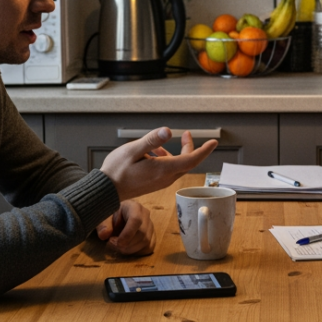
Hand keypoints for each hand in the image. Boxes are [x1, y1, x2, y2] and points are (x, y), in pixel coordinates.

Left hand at [96, 200, 155, 255]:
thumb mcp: (104, 217)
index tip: (118, 243)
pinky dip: (137, 252)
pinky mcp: (152, 236)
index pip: (136, 220)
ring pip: (146, 242)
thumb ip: (103, 225)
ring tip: (117, 247)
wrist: (118, 217)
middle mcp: (145, 215)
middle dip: (127, 244)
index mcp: (134, 207)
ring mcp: (150, 226)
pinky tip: (127, 249)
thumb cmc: (111, 215)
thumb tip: (104, 235)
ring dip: (130, 249)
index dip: (127, 234)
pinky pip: (148, 248)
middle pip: (142, 233)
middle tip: (112, 244)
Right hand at [100, 128, 217, 199]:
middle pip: (186, 162)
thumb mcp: (133, 150)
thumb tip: (168, 131)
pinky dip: (166, 159)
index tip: (214, 142)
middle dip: (190, 147)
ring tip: (160, 143)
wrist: (107, 190)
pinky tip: (153, 153)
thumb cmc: (117, 170)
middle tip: (187, 134)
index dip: (204, 150)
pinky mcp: (155, 183)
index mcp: (163, 169)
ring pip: (177, 166)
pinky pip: (168, 170)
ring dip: (176, 153)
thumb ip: (151, 140)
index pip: (191, 159)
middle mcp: (165, 178)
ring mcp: (161, 182)